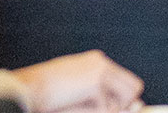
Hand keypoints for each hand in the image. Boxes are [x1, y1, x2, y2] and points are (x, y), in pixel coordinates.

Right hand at [9, 50, 143, 112]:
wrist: (33, 87)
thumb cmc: (50, 88)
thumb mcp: (80, 85)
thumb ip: (104, 91)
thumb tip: (134, 103)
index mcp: (97, 60)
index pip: (127, 80)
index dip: (125, 97)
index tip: (117, 106)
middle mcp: (101, 63)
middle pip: (134, 87)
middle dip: (124, 103)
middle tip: (102, 106)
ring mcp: (99, 72)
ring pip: (125, 98)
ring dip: (111, 107)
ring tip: (86, 103)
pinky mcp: (95, 85)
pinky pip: (105, 108)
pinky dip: (94, 111)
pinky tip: (76, 103)